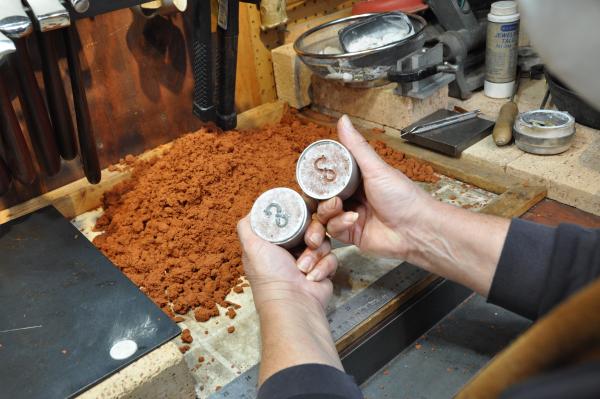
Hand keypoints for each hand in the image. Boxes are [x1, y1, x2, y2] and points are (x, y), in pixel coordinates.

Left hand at [237, 216, 337, 309]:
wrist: (294, 304)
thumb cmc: (270, 276)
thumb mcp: (252, 246)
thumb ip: (248, 226)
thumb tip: (254, 210)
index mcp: (277, 242)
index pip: (293, 220)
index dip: (299, 216)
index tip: (304, 216)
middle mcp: (292, 250)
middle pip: (312, 228)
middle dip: (313, 235)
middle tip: (309, 243)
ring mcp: (310, 259)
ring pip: (324, 241)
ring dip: (315, 255)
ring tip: (304, 268)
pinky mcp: (324, 269)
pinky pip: (332, 257)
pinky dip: (323, 267)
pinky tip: (312, 277)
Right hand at [305, 115, 437, 259]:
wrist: (416, 229)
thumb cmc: (403, 197)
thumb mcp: (376, 168)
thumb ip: (356, 146)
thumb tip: (343, 119)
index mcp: (357, 179)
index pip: (329, 177)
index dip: (318, 178)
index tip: (311, 177)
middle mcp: (352, 197)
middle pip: (322, 197)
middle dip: (319, 198)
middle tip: (328, 195)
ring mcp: (349, 216)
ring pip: (323, 215)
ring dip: (328, 211)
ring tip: (339, 207)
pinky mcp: (350, 235)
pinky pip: (332, 230)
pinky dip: (339, 224)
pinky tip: (352, 220)